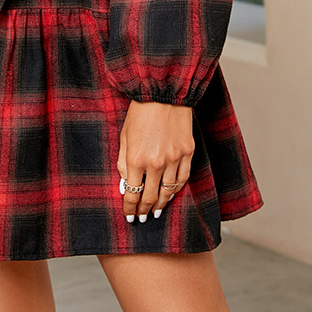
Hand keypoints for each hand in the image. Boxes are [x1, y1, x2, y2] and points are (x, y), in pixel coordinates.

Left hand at [117, 100, 194, 222]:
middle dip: (144, 211)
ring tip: (156, 211)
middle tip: (142, 219)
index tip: (128, 216)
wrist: (163, 92)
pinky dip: (176, 189)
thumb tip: (126, 183)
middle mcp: (156, 163)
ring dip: (161, 204)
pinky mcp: (188, 152)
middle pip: (150, 197)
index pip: (132, 193)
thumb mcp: (124, 136)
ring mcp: (174, 159)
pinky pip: (183, 178)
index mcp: (136, 159)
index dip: (130, 208)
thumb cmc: (140, 112)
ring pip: (168, 191)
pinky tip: (170, 194)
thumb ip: (124, 162)